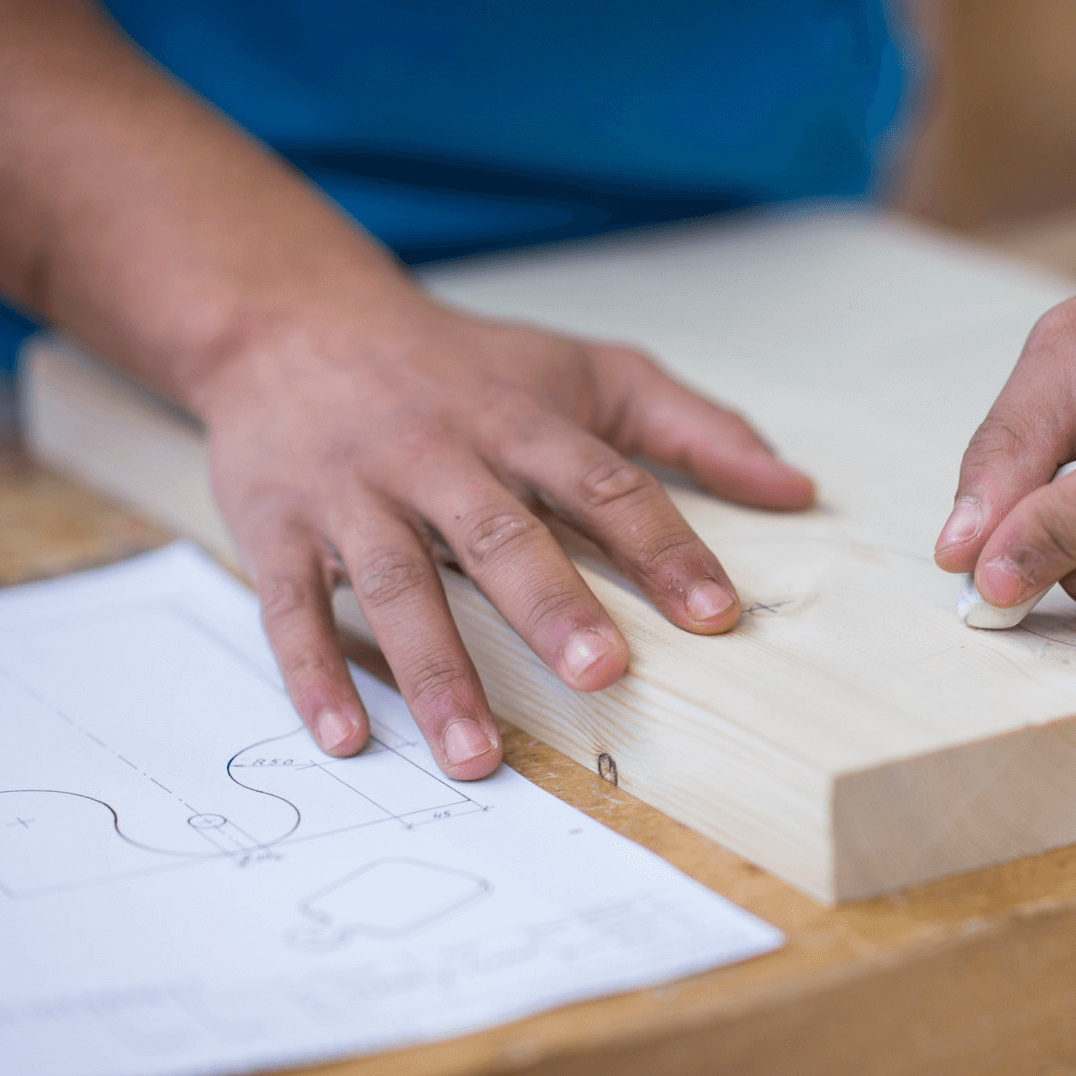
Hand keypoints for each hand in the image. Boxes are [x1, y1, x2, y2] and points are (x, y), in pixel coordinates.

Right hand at [192, 292, 813, 778]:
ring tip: (478, 756)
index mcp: (519, 420)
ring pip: (396, 583)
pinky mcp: (276, 526)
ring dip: (436, 672)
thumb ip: (692, 427)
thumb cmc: (465, 365)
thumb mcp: (586, 371)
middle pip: (498, 533)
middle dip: (550, 606)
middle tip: (601, 677)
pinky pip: (290, 605)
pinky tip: (349, 739)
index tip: (713, 614)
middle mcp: (436, 454)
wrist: (293, 319)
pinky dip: (313, 673)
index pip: (603, 483)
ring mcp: (351, 492)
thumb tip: (798, 490)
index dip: (661, 545)